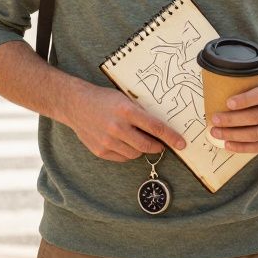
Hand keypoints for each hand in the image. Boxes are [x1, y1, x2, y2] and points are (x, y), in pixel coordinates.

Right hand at [62, 84, 186, 161]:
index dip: (171, 137)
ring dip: (140, 148)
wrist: (75, 104)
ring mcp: (108, 141)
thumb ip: (140, 113)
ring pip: (135, 154)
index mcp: (126, 111)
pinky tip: (121, 142)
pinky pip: (122, 158)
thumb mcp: (124, 99)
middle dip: (157, 146)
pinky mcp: (100, 151)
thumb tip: (160, 128)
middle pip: (147, 145)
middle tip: (159, 144)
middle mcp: (117, 127)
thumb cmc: (103, 99)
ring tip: (134, 138)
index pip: (155, 127)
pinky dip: (127, 152)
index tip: (181, 143)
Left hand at [210, 78, 257, 153]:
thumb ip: (246, 84)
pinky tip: (227, 144)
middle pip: (256, 117)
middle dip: (232, 120)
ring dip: (233, 135)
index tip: (227, 103)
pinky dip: (241, 147)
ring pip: (256, 134)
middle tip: (214, 119)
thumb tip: (217, 89)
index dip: (245, 100)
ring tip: (216, 132)